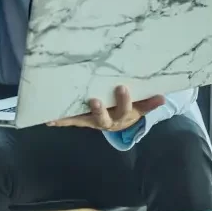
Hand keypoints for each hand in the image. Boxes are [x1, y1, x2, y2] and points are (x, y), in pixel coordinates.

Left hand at [46, 86, 164, 131]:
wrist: (120, 123)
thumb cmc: (128, 110)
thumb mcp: (140, 107)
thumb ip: (149, 103)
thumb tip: (163, 97)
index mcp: (122, 116)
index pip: (125, 108)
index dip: (123, 100)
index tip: (122, 87)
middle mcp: (106, 121)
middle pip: (103, 118)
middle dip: (99, 109)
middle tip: (94, 100)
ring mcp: (92, 121)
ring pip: (82, 120)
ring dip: (71, 118)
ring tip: (58, 117)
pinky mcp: (81, 120)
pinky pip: (70, 120)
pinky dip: (60, 121)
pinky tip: (48, 121)